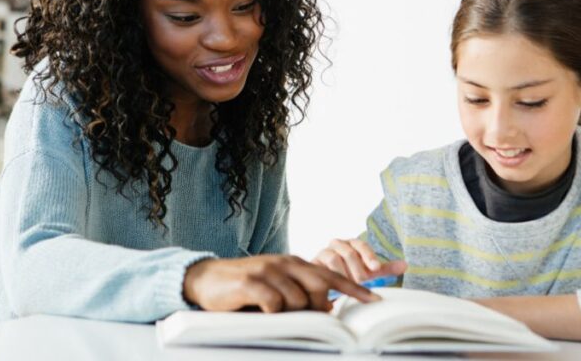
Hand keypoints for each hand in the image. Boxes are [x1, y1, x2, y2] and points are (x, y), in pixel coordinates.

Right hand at [183, 255, 379, 312]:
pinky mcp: (251, 281)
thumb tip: (325, 310)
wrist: (205, 279)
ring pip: (298, 300)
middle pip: (320, 285)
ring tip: (270, 314)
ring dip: (289, 314)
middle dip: (319, 306)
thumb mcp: (275, 287)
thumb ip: (299, 294)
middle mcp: (284, 262)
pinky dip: (272, 314)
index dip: (354, 288)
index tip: (375, 300)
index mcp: (293, 263)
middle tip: (307, 318)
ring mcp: (268, 270)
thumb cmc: (244, 289)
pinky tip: (260, 312)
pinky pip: (274, 303)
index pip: (330, 275)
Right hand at [313, 238, 406, 281]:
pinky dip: (330, 277)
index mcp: (352, 244)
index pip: (361, 245)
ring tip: (349, 286)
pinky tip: (335, 288)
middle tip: (362, 282)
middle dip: (357, 269)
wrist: (326, 281)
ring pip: (334, 259)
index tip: (376, 268)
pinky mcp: (314, 262)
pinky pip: (321, 268)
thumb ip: (384, 269)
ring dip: (343, 274)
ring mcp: (324, 252)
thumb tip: (405, 265)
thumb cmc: (350, 275)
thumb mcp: (369, 273)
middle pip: (348, 253)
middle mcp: (337, 244)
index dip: (369, 256)